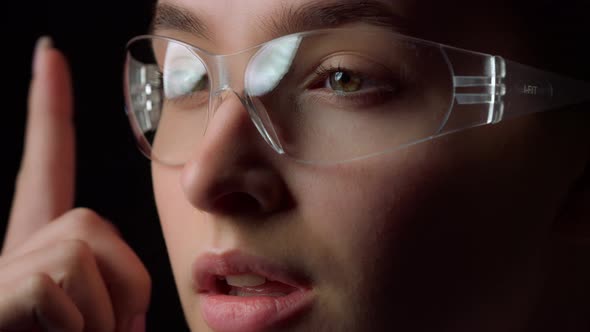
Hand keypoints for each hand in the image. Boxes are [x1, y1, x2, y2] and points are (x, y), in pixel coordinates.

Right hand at [0, 37, 150, 331]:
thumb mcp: (87, 326)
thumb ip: (108, 305)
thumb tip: (133, 318)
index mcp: (37, 256)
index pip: (47, 167)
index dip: (48, 112)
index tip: (51, 57)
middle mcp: (10, 251)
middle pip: (96, 224)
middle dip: (122, 288)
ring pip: (86, 258)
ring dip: (99, 321)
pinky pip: (59, 291)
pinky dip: (74, 331)